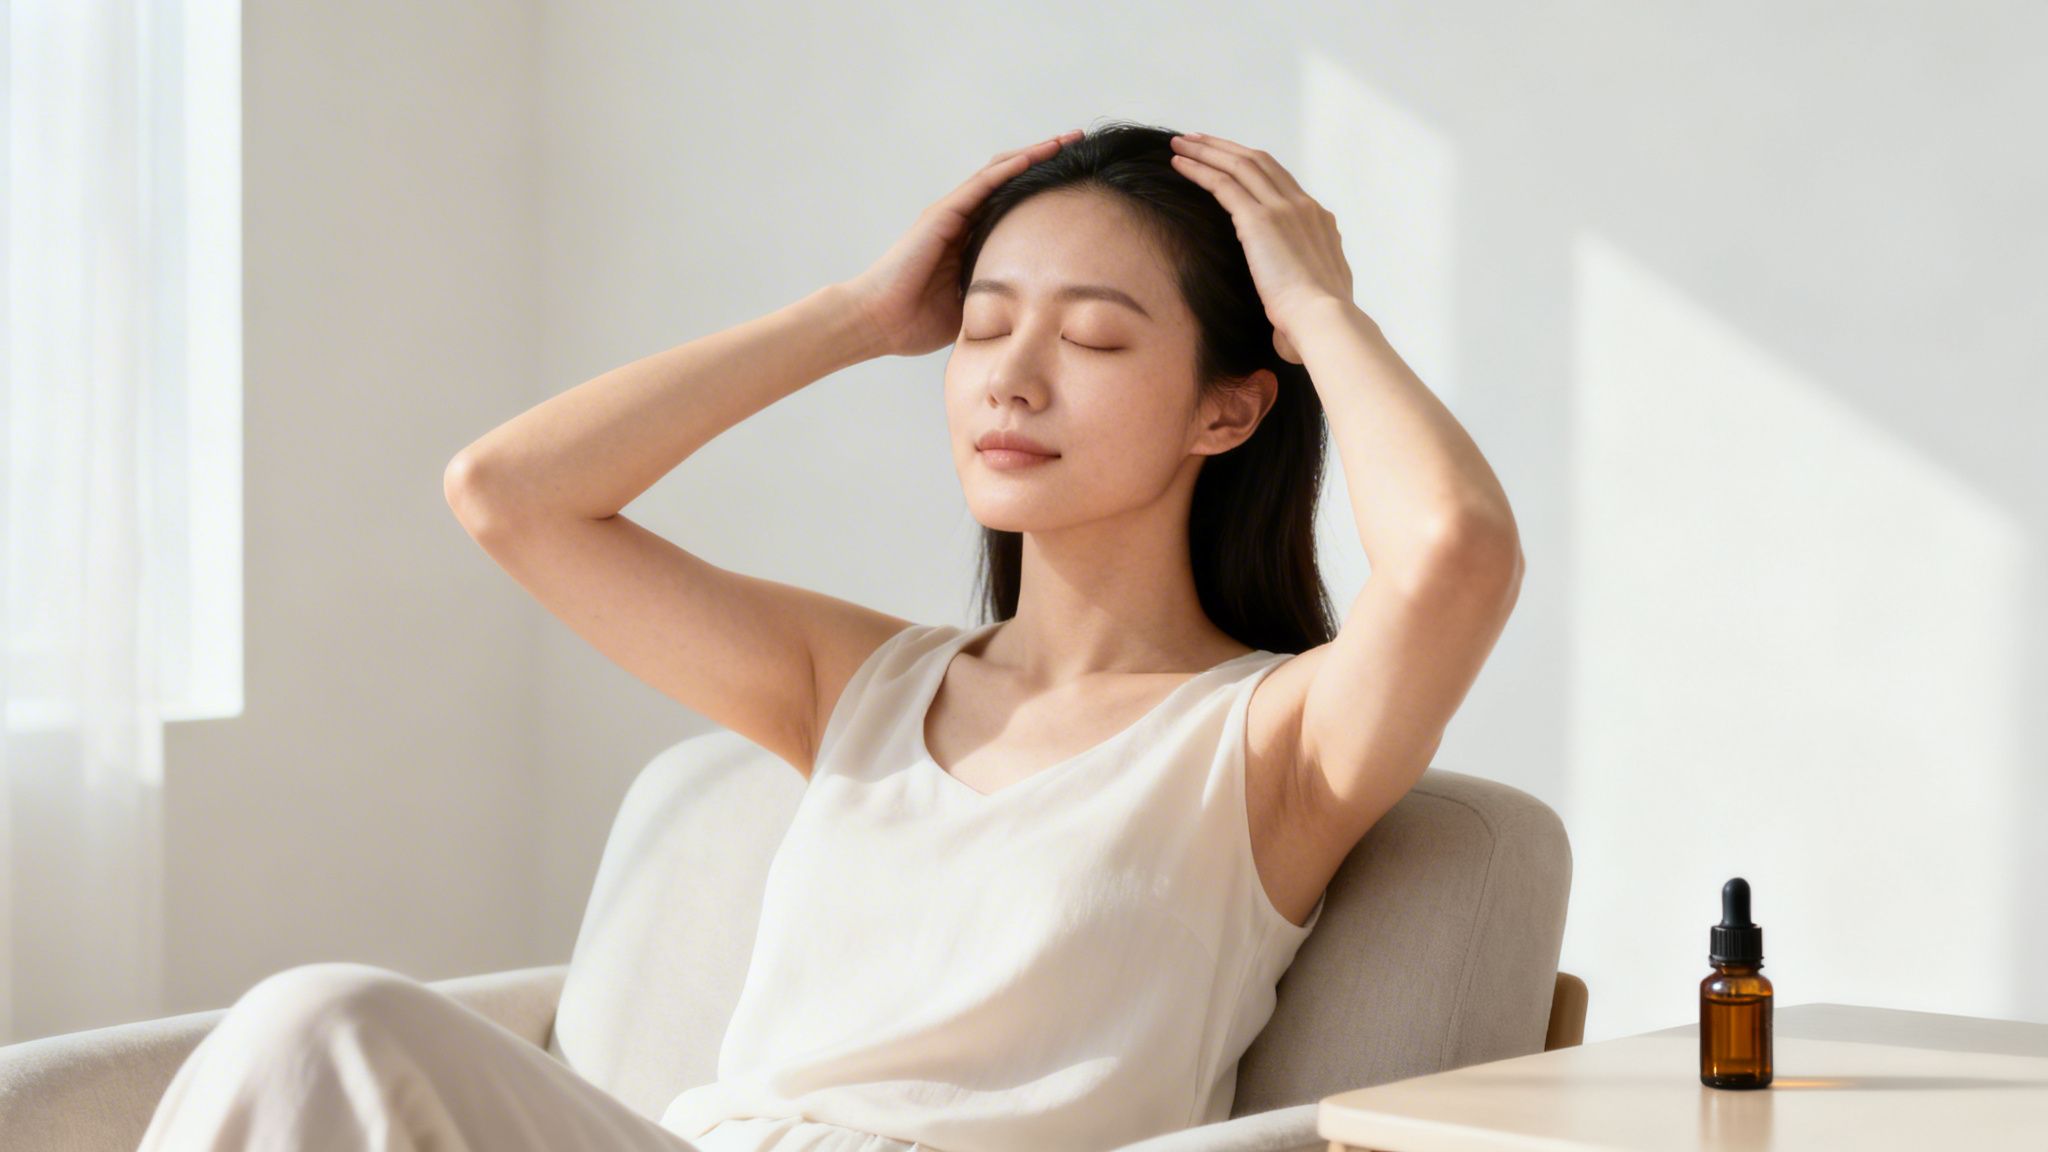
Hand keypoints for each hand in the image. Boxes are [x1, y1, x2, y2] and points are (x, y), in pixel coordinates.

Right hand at [842, 130, 1084, 357]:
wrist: (878, 322)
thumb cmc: (915, 323)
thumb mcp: (973, 309)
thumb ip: (998, 299)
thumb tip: (1037, 310)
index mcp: (969, 242)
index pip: (1014, 206)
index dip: (1045, 190)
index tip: (1079, 182)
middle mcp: (961, 220)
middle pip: (1011, 180)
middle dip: (1046, 161)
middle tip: (1080, 147)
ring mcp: (951, 214)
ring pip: (1000, 172)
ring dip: (1035, 154)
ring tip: (1068, 140)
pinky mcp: (942, 215)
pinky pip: (982, 184)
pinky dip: (1010, 168)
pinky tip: (1037, 155)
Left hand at [1167, 133, 1353, 364]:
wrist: (1323, 322)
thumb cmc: (1316, 326)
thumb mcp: (1314, 299)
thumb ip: (1300, 295)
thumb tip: (1287, 321)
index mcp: (1319, 222)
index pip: (1281, 181)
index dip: (1252, 166)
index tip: (1230, 160)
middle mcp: (1303, 207)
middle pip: (1259, 162)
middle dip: (1226, 148)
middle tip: (1198, 139)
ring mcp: (1283, 209)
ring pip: (1240, 165)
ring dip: (1208, 151)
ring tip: (1180, 143)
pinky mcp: (1260, 220)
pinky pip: (1224, 183)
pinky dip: (1199, 169)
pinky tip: (1178, 163)